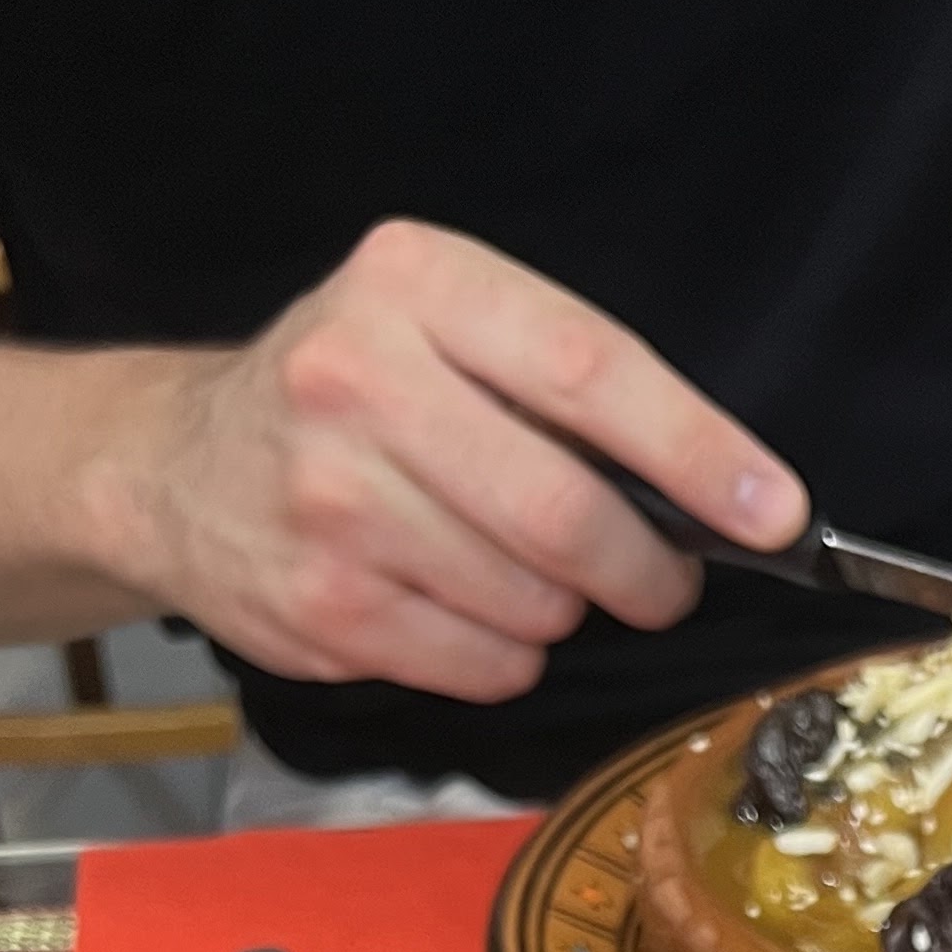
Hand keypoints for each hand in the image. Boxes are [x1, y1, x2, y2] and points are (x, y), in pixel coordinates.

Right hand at [81, 219, 810, 696]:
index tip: (775, 510)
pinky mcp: (324, 605)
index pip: (592, 373)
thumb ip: (562, 383)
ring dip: (561, 610)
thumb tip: (722, 491)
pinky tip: (459, 608)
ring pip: (533, 602)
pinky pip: (485, 664)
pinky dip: (505, 656)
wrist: (177, 467)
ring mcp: (334, 501)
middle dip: (646, 569)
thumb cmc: (352, 394)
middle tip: (661, 581)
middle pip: (568, 513)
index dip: (699, 453)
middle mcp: (360, 380)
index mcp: (416, 286)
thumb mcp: (439, 325)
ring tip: (517, 573)